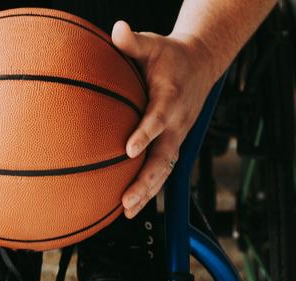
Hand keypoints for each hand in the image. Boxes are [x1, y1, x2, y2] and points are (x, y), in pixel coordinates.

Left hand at [111, 21, 217, 217]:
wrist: (200, 65)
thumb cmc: (170, 56)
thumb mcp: (153, 44)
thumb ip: (133, 41)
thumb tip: (116, 30)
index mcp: (170, 98)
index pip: (159, 119)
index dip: (146, 134)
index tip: (129, 149)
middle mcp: (177, 124)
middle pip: (163, 158)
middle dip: (146, 180)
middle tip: (127, 199)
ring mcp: (177, 137)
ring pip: (164, 170)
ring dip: (147, 192)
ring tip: (127, 212)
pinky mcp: (174, 145)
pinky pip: (161, 170)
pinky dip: (148, 188)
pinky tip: (129, 204)